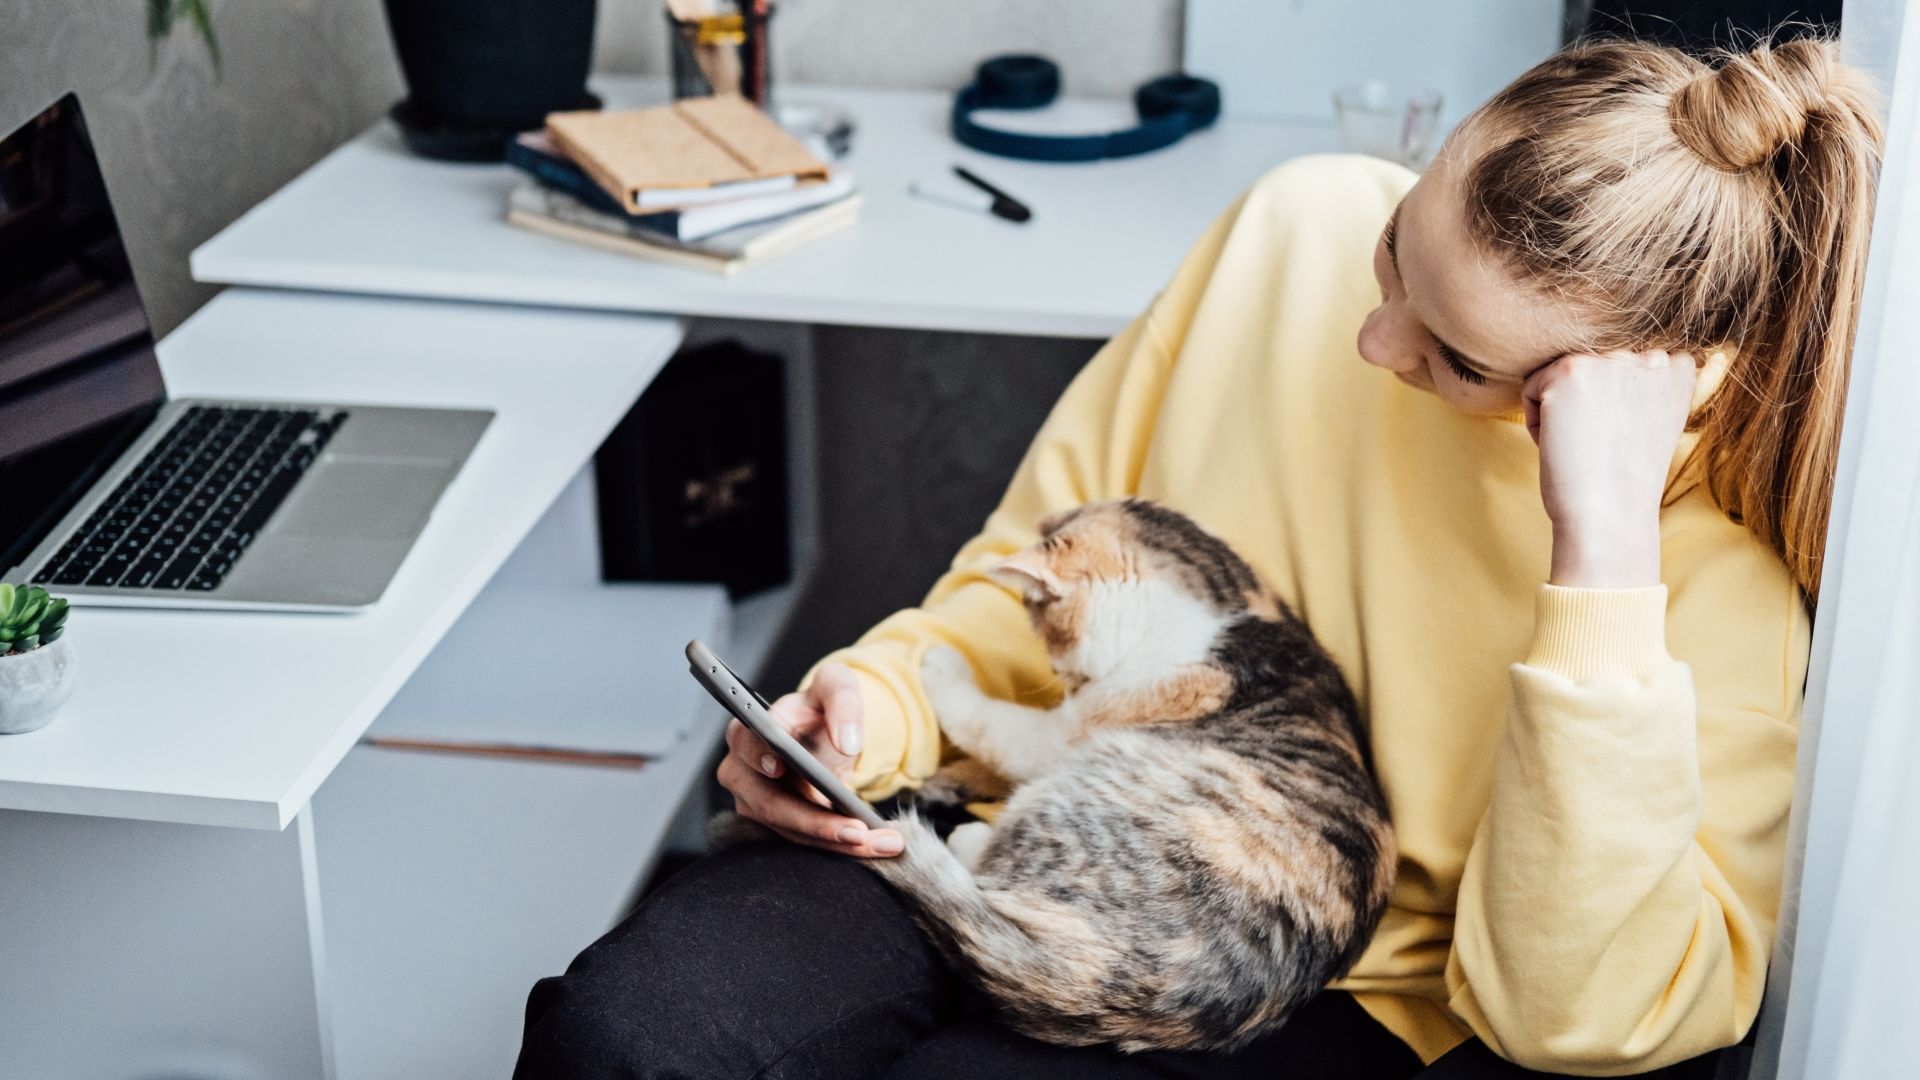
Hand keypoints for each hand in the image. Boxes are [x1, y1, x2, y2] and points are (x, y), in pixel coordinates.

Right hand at [714, 662, 903, 857]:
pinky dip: (840, 847)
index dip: (762, 756)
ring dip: (838, 843)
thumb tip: (847, 741)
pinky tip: (877, 845)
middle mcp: (742, 770)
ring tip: (884, 843)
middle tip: (860, 832)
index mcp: (749, 730)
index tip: (780, 767)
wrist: (824, 735)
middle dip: (817, 823)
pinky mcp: (774, 826)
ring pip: (792, 831)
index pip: (751, 744)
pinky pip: (806, 842)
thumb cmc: (822, 708)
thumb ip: (843, 702)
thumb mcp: (837, 686)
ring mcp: (754, 803)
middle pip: (772, 804)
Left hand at [1522, 350, 1697, 587]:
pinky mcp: (1569, 371)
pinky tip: (1564, 444)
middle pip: (1591, 367)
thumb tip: (1637, 360)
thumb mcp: (1657, 422)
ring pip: (1560, 376)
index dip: (1614, 407)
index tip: (1623, 439)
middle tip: (1602, 446)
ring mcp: (1610, 360)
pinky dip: (1536, 421)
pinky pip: (1531, 388)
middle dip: (1586, 406)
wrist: (1609, 516)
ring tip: (1585, 445)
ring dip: (1560, 410)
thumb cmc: (1625, 482)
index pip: (1624, 366)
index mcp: (1678, 369)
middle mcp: (1650, 357)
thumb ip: (1650, 385)